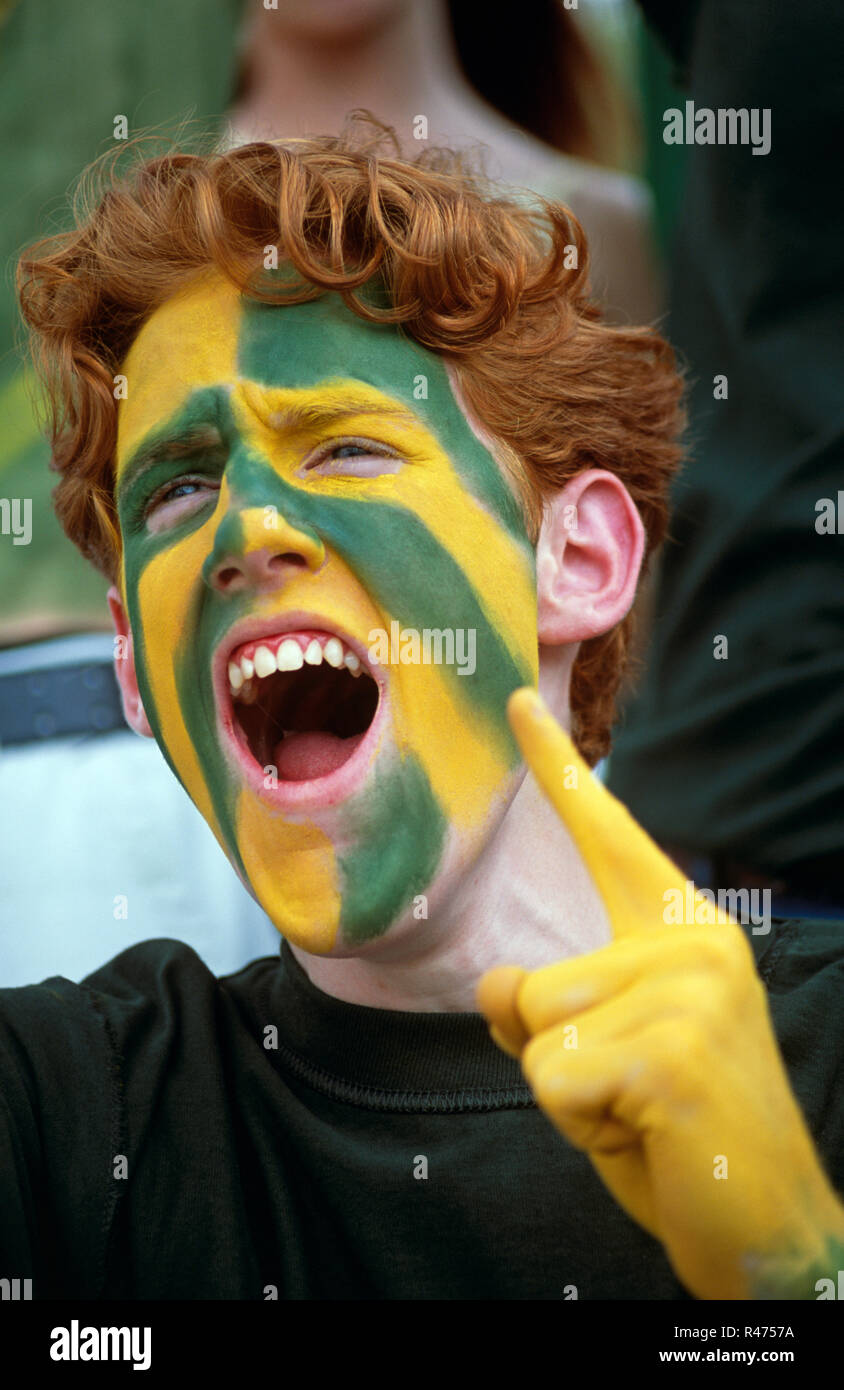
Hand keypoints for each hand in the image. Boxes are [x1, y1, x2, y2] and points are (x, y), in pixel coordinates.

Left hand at [477, 688, 843, 1298]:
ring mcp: (689, 990)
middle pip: (528, 982)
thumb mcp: (606, 1053)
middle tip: (630, 1095)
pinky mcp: (672, 1049)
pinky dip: (577, 1124)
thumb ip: (554, 1002)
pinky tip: (646, 1133)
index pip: (607, 836)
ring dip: (566, 1094)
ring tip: (640, 1113)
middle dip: (549, 1058)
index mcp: (682, 931)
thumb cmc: (679, 1131)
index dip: (558, 768)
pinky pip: (549, 1078)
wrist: (768, 1225)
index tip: (519, 700)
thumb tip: (499, 983)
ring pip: (532, 1031)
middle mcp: (693, 942)